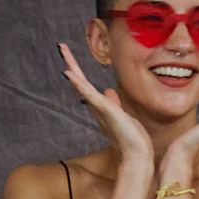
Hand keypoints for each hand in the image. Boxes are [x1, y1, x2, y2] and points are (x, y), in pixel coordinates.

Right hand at [59, 43, 152, 161]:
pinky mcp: (105, 110)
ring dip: (73, 67)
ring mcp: (100, 108)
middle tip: (62, 46)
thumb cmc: (132, 138)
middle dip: (72, 63)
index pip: (86, 85)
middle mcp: (96, 106)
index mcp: (100, 106)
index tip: (70, 58)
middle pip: (80, 81)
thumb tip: (108, 90)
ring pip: (82, 84)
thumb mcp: (123, 115)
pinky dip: (79, 83)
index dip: (78, 71)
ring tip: (64, 52)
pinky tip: (70, 73)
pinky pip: (89, 94)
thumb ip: (114, 103)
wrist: (137, 153)